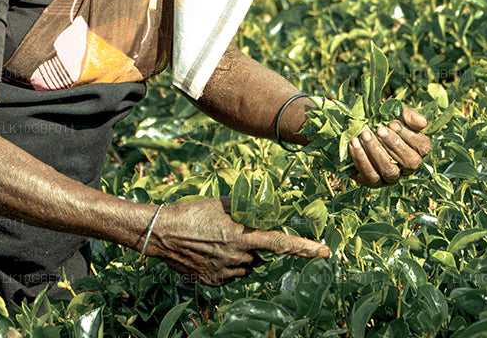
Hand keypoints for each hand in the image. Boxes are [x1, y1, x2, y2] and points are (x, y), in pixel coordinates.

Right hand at [145, 197, 329, 285]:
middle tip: (235, 233)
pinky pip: (231, 274)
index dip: (304, 248)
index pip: (281, 243)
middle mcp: (238, 257)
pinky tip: (210, 252)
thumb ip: (247, 209)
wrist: (162, 233)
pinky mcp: (214, 281)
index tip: (324, 252)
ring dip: (241, 256)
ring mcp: (225, 272)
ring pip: (247, 266)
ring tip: (217, 241)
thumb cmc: (192, 213)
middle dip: (255, 247)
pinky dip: (227, 265)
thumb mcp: (222, 204)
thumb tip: (265, 209)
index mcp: (243, 236)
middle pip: (261, 256)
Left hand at [349, 105, 431, 186]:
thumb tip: (423, 123)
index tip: (392, 123)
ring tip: (365, 134)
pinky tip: (354, 144)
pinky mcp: (373, 182)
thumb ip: (410, 115)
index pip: (423, 148)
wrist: (360, 127)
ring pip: (390, 172)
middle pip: (410, 163)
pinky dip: (361, 159)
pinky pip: (370, 176)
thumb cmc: (384, 120)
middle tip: (379, 129)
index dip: (409, 136)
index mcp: (418, 150)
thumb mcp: (398, 113)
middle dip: (394, 144)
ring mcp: (391, 177)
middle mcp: (407, 168)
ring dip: (376, 152)